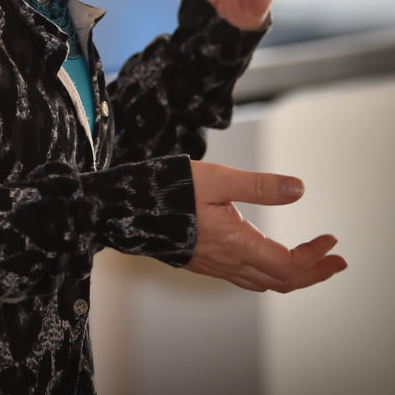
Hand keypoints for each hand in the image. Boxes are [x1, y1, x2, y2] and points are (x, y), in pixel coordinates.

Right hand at [185, 161, 346, 292]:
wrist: (127, 208)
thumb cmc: (169, 190)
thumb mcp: (218, 179)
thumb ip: (259, 186)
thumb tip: (299, 189)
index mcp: (236, 244)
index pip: (289, 265)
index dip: (316, 257)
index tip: (332, 241)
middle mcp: (228, 262)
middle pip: (281, 282)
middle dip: (313, 273)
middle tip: (335, 260)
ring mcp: (214, 266)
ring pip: (263, 283)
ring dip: (293, 277)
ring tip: (311, 263)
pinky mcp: (203, 263)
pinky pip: (244, 278)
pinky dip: (268, 274)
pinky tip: (267, 259)